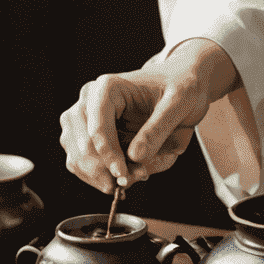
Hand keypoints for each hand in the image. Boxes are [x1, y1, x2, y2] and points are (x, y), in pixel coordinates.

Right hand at [59, 39, 236, 192]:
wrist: (184, 84)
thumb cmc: (181, 87)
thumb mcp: (179, 103)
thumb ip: (157, 128)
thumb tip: (134, 157)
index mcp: (107, 88)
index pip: (97, 128)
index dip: (109, 156)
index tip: (124, 175)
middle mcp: (90, 102)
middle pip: (83, 146)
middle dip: (106, 170)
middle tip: (135, 179)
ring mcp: (86, 120)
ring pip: (79, 159)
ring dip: (103, 176)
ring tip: (137, 175)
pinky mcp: (90, 136)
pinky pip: (86, 164)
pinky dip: (103, 176)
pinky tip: (129, 174)